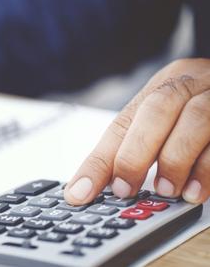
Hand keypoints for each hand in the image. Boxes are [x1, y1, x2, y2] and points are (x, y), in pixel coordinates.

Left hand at [65, 58, 209, 204]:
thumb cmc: (206, 111)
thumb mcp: (170, 122)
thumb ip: (142, 145)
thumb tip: (107, 186)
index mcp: (163, 85)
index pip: (121, 124)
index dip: (98, 161)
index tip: (79, 193)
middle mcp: (192, 82)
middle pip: (157, 109)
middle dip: (135, 154)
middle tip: (126, 189)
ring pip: (196, 118)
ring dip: (175, 160)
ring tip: (166, 191)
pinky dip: (209, 168)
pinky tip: (197, 190)